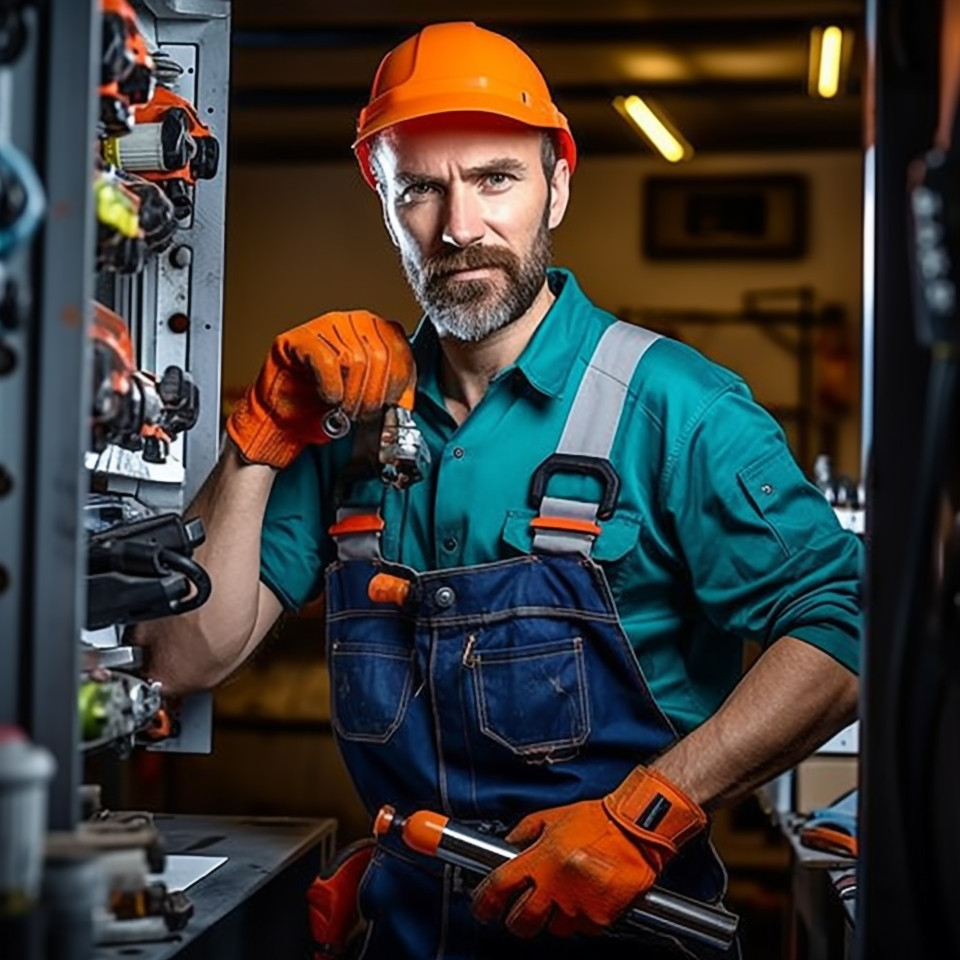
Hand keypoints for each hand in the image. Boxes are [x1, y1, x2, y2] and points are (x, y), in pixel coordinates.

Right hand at [226, 310, 414, 467]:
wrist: (283, 418)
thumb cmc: (324, 406)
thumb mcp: (369, 398)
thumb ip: (392, 392)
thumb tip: (407, 401)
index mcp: (375, 330)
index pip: (401, 349)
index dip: (398, 383)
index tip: (389, 406)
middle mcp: (352, 321)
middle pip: (380, 355)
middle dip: (374, 395)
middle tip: (362, 414)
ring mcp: (324, 326)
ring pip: (356, 358)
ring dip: (353, 395)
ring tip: (345, 410)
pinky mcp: (298, 339)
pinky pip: (327, 361)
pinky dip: (332, 387)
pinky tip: (329, 398)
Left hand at [471, 766, 706, 939]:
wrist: (637, 830)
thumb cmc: (598, 820)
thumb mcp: (552, 817)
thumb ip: (524, 833)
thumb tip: (507, 849)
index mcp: (541, 858)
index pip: (499, 887)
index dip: (485, 902)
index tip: (483, 907)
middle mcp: (556, 885)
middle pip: (521, 922)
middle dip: (517, 920)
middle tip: (521, 910)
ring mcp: (578, 905)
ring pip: (553, 929)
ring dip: (554, 917)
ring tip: (566, 894)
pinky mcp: (600, 919)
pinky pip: (581, 929)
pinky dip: (580, 918)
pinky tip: (586, 896)